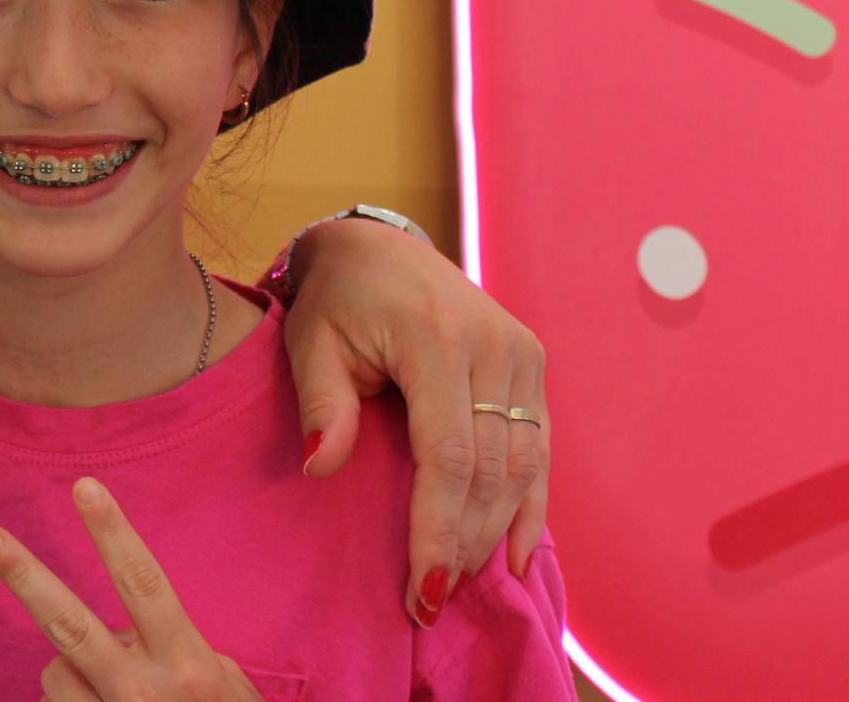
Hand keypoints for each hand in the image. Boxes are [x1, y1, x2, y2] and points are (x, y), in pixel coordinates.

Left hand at [0, 477, 265, 701]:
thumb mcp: (222, 685)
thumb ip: (171, 647)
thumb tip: (118, 628)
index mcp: (187, 667)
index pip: (145, 585)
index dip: (114, 534)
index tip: (84, 485)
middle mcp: (145, 695)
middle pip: (72, 626)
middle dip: (24, 577)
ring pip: (55, 670)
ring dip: (73, 671)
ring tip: (114, 692)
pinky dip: (73, 699)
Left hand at [281, 217, 548, 618]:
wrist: (378, 246)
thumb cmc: (336, 300)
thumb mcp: (309, 342)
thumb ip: (322, 404)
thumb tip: (323, 468)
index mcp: (434, 338)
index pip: (447, 456)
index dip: (439, 528)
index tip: (423, 588)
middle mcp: (491, 345)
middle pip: (491, 469)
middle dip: (465, 543)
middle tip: (433, 601)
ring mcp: (519, 352)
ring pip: (523, 464)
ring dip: (498, 531)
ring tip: (468, 585)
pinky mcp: (530, 363)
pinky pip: (538, 445)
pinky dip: (530, 502)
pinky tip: (516, 552)